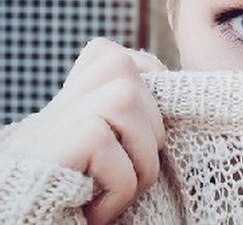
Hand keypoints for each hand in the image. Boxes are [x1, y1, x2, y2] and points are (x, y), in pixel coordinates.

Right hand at [0, 38, 166, 223]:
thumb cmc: (81, 207)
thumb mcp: (107, 160)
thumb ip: (127, 124)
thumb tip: (170, 90)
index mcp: (71, 107)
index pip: (116, 57)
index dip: (148, 81)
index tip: (149, 127)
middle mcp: (55, 109)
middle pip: (125, 70)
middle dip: (152, 127)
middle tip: (134, 173)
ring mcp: (47, 126)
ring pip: (124, 97)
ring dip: (141, 156)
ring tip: (121, 192)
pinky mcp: (48, 147)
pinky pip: (105, 144)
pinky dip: (118, 186)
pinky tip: (97, 212)